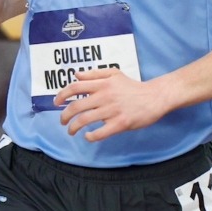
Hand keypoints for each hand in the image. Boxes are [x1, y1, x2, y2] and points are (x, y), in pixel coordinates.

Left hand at [53, 69, 170, 140]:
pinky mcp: (120, 123)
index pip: (75, 87)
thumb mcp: (114, 73)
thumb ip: (94, 74)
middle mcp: (104, 96)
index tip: (57, 103)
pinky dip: (90, 137)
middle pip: (76, 106)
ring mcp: (112, 110)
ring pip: (84, 120)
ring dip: (73, 128)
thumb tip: (76, 75)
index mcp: (102, 84)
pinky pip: (99, 133)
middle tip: (63, 121)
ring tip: (71, 131)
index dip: (62, 95)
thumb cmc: (133, 87)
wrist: (154, 97)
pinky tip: (88, 137)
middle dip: (64, 116)